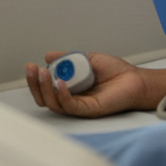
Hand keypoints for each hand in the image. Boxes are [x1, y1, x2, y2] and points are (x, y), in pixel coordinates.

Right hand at [25, 52, 149, 117]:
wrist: (135, 79)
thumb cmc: (115, 72)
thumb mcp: (85, 59)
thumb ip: (66, 59)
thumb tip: (47, 55)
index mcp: (69, 88)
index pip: (46, 89)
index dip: (35, 80)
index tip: (31, 66)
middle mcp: (72, 99)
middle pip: (45, 99)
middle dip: (34, 85)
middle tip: (31, 69)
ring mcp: (80, 106)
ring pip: (54, 103)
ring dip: (45, 88)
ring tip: (43, 72)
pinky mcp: (90, 110)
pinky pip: (71, 106)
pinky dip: (63, 94)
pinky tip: (60, 82)